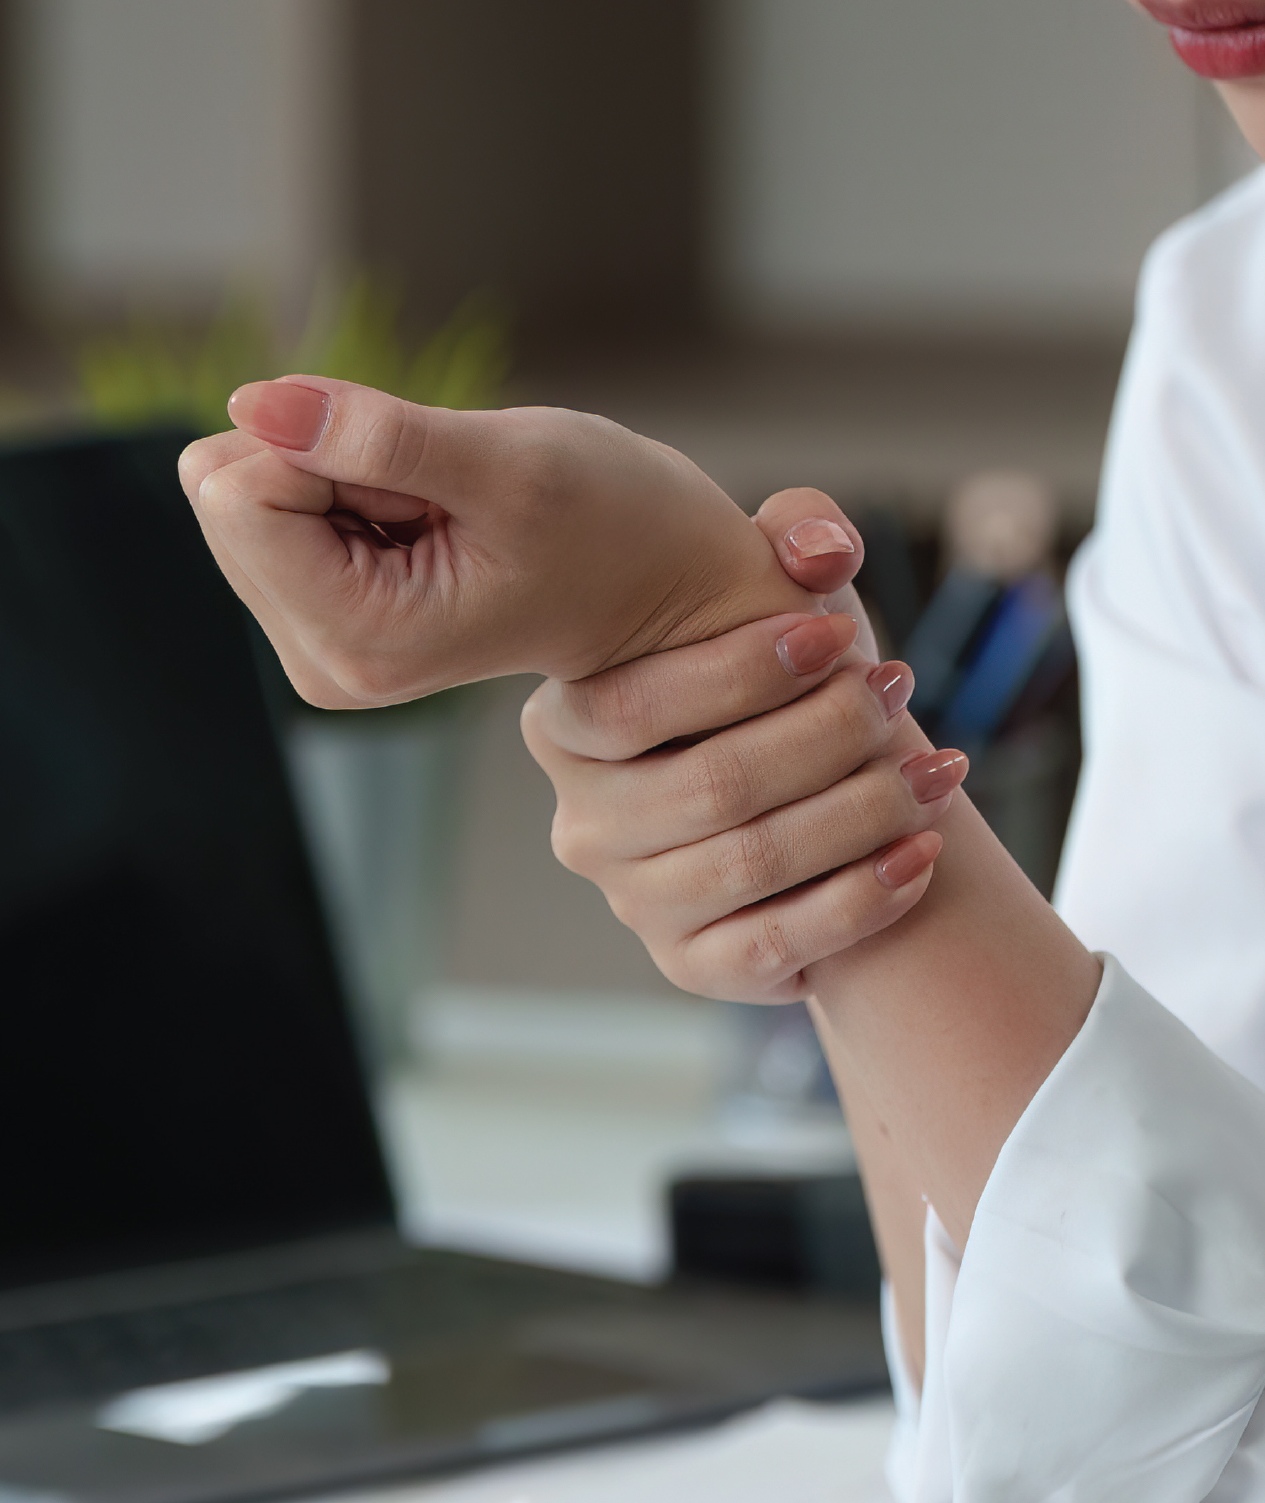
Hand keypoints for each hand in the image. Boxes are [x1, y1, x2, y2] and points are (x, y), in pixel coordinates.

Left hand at [177, 377, 814, 707]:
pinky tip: (421, 522)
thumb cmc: (613, 525)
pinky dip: (341, 490)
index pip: (239, 496)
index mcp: (359, 639)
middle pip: (225, 499)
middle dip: (324, 466)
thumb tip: (249, 399)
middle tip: (433, 500)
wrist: (659, 587)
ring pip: (239, 498)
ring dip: (337, 476)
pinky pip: (269, 509)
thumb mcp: (508, 466)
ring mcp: (316, 646)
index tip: (422, 482)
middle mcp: (321, 662)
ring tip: (435, 514)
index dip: (322, 447)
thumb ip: (377, 435)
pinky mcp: (318, 619)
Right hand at [522, 489, 965, 1003]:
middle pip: (707, 786)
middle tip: (898, 694)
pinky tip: (923, 853)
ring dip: (863, 813)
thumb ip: (792, 537)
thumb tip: (818, 549)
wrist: (812, 798)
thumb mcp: (769, 598)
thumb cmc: (780, 686)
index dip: (737, 672)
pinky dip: (861, 900)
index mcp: (565, 729)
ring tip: (937, 770)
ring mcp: (630, 902)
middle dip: (824, 737)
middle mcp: (582, 824)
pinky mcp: (688, 965)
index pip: (629, 706)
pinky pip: (775, 942)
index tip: (837, 635)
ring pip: (753, 862)